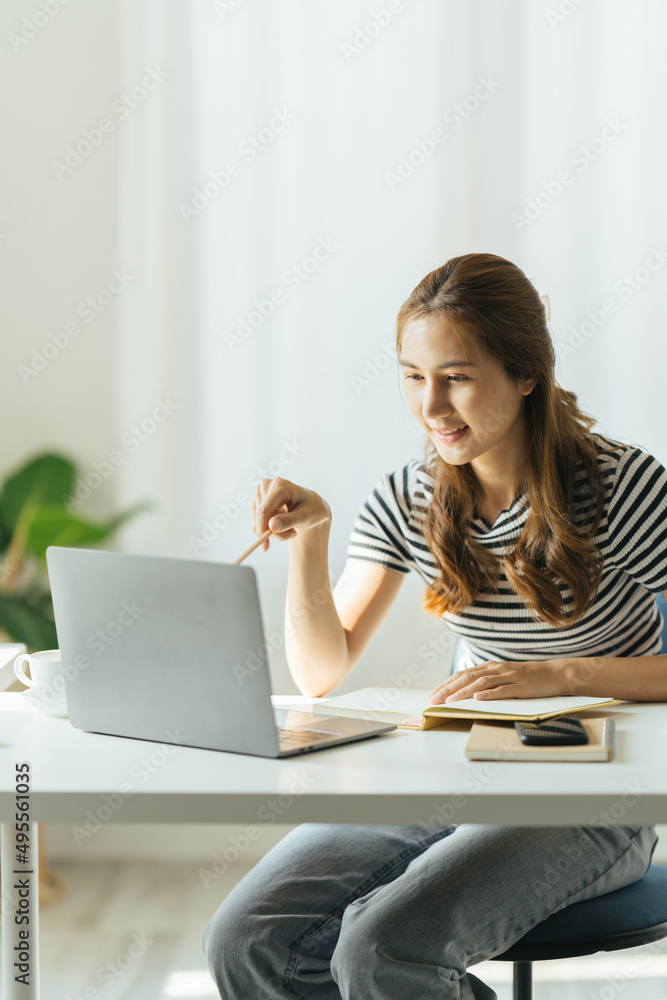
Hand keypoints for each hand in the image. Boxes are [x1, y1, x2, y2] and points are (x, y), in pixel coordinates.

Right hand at [252, 478, 331, 551]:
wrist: (311, 507)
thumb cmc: (312, 510)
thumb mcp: (305, 517)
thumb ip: (289, 521)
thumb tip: (271, 526)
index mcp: (281, 485)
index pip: (265, 509)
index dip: (262, 528)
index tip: (264, 547)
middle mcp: (268, 485)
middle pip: (260, 515)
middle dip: (272, 531)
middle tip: (292, 534)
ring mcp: (261, 492)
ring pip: (257, 520)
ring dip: (273, 530)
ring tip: (291, 527)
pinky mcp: (258, 500)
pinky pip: (257, 521)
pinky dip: (269, 528)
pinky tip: (282, 523)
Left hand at [427, 659, 567, 703]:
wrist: (553, 673)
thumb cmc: (526, 677)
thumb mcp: (503, 676)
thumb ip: (486, 680)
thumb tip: (465, 691)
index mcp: (490, 667)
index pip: (462, 674)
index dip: (446, 684)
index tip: (432, 694)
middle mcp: (496, 669)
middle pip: (467, 677)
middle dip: (448, 689)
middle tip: (434, 699)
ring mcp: (508, 676)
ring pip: (481, 683)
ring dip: (464, 692)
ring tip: (451, 701)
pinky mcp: (520, 686)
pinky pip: (502, 690)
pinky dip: (489, 694)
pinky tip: (478, 699)